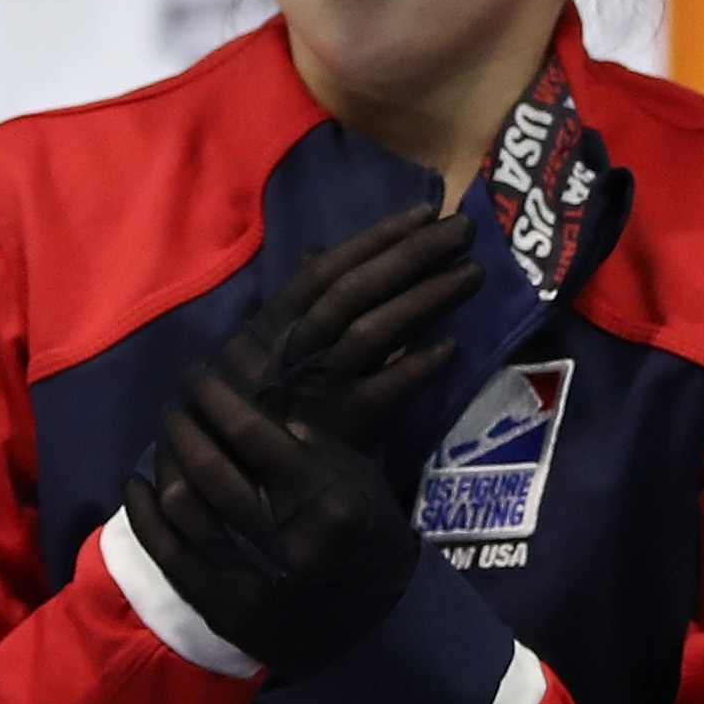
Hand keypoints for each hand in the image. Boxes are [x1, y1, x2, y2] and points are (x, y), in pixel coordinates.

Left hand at [123, 380, 419, 679]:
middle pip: (208, 467)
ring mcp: (249, 578)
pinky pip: (168, 553)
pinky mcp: (223, 608)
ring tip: (164, 438)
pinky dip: (144, 514)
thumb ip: (312, 446)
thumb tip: (253, 417)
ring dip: (164, 462)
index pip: (252, 433)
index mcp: (323, 501)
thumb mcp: (362, 482)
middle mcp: (283, 539)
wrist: (376, 629)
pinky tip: (137, 484)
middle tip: (175, 403)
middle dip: (182, 424)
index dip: (215, 397)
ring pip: (182, 506)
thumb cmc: (370, 540)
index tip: (197, 375)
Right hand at [204, 205, 480, 454]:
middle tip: (463, 230)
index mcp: (270, 328)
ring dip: (424, 299)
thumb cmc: (252, 418)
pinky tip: (450, 347)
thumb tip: (319, 249)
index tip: (424, 212)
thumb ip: (294, 307)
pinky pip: (379, 394)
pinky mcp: (334, 431)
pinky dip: (413, 368)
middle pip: (353, 292)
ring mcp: (311, 389)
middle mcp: (289, 350)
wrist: (230, 491)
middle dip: (410, 255)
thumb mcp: (262, 356)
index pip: (323, 272)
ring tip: (473, 275)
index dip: (373, 239)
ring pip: (369, 333)